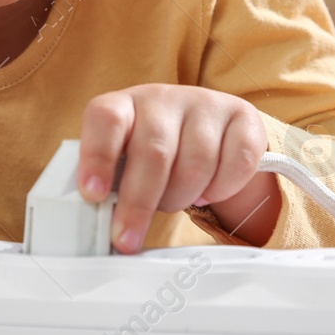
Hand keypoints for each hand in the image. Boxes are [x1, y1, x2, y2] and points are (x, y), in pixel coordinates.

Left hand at [76, 84, 281, 252]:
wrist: (204, 128)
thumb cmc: (150, 152)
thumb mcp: (122, 160)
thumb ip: (106, 184)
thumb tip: (91, 224)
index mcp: (124, 104)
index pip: (106, 120)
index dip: (97, 157)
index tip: (93, 195)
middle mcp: (163, 97)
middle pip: (153, 151)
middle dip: (139, 203)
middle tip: (128, 237)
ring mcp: (205, 103)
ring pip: (196, 163)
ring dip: (182, 197)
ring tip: (173, 202)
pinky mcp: (243, 116)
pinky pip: (237, 163)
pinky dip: (221, 189)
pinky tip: (207, 191)